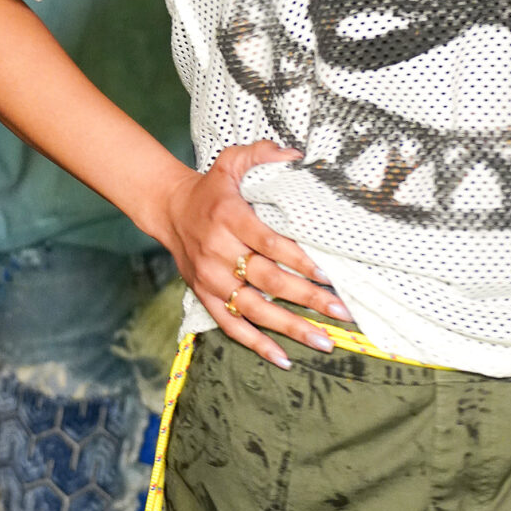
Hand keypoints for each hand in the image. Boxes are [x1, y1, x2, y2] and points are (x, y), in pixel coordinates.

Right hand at [160, 141, 352, 368]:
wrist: (170, 211)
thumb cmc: (212, 188)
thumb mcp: (230, 160)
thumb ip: (262, 152)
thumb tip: (296, 152)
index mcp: (230, 219)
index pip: (270, 244)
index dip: (299, 260)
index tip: (329, 275)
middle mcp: (220, 252)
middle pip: (268, 280)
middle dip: (307, 298)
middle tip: (341, 312)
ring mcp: (212, 280)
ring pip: (255, 310)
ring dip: (291, 328)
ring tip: (324, 341)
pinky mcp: (206, 297)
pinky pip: (233, 327)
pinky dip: (258, 345)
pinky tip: (284, 358)